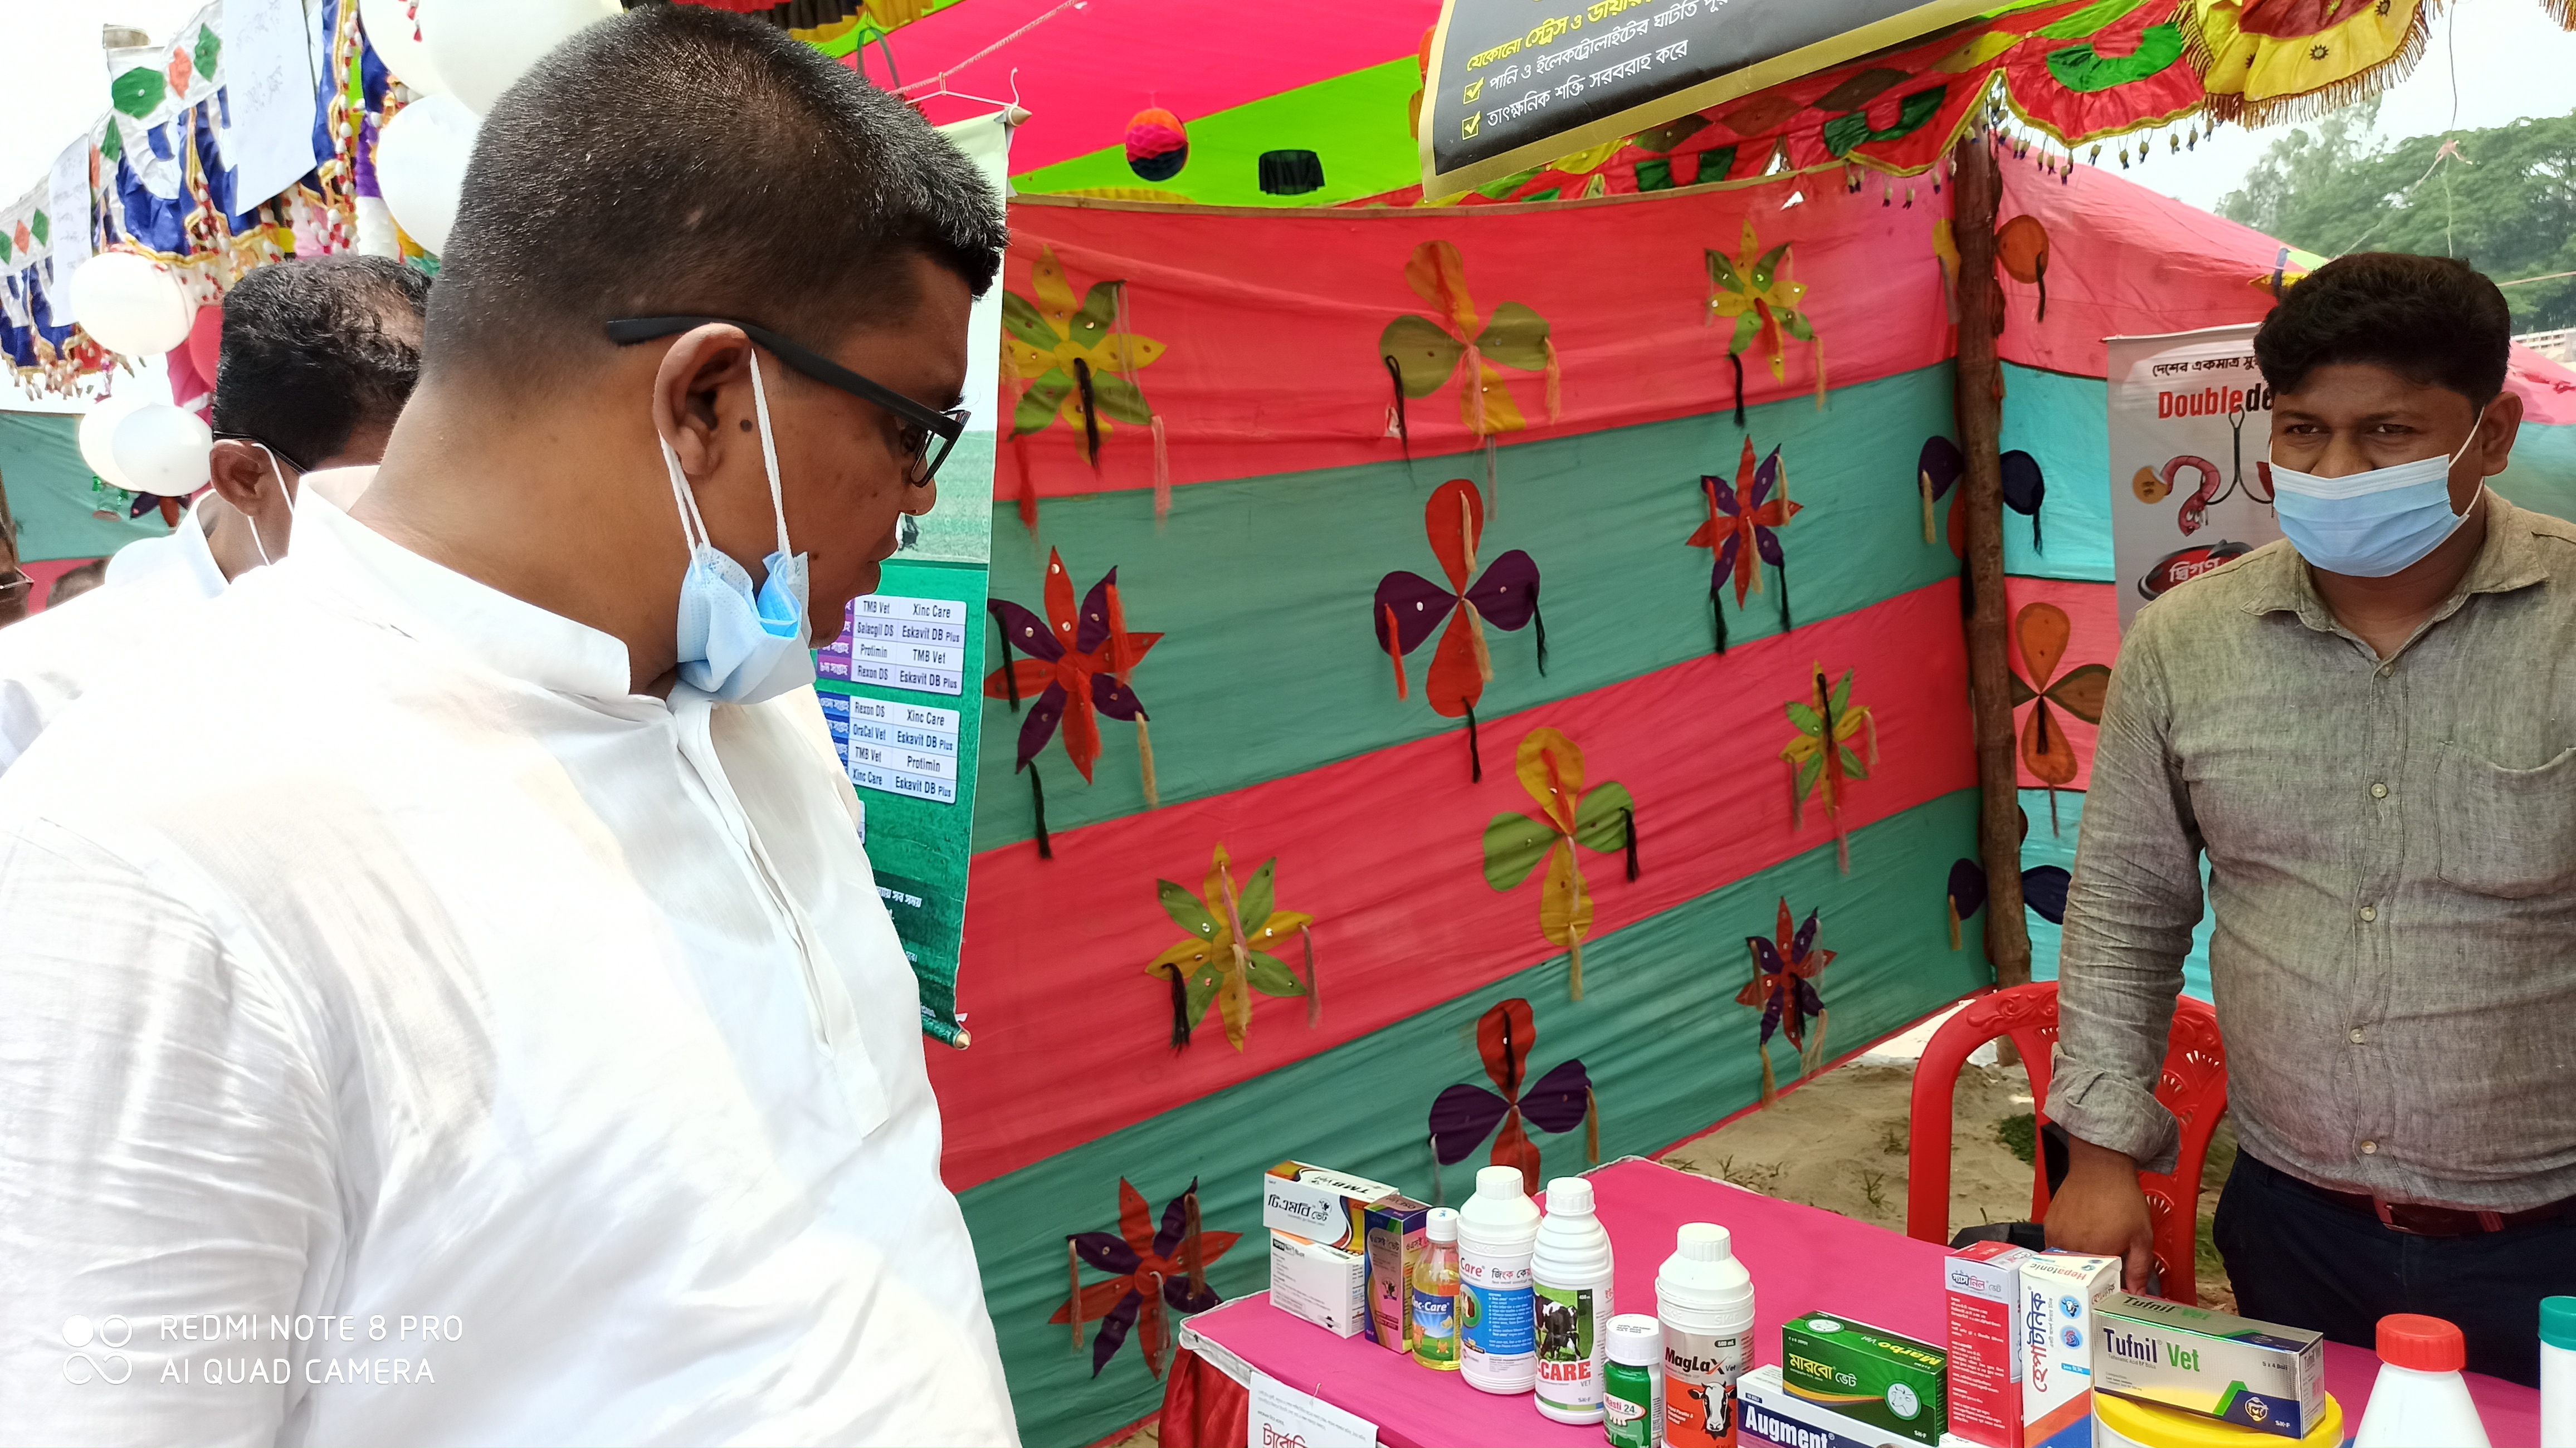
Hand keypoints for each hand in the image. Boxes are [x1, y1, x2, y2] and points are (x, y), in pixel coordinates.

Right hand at [2044, 1136, 2156, 1291]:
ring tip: (2091, 1250)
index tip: (2116, 1280)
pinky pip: (2054, 1247)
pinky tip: (2079, 1237)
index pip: (2098, 1286)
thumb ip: (2139, 1268)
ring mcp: (2056, 1237)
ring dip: (2076, 1263)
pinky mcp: (2048, 1226)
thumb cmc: (2123, 1200)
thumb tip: (2136, 1295)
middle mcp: (2072, 1249)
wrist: (2100, 1169)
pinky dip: (2064, 1248)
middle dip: (2091, 1275)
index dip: (2108, 1285)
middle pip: (2078, 1276)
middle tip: (2105, 1264)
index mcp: (2096, 1255)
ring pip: (2063, 1264)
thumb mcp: (2142, 1236)